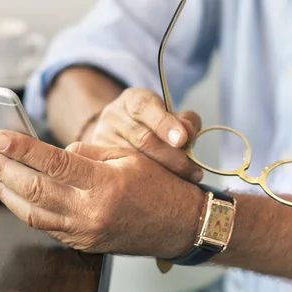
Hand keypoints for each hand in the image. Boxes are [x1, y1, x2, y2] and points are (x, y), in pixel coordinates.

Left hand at [0, 130, 203, 255]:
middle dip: (2, 170)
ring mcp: (84, 232)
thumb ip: (90, 153)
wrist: (181, 225)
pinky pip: (46, 225)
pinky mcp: (83, 243)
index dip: (22, 149)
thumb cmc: (162, 187)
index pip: (54, 162)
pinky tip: (14, 195)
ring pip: (32, 212)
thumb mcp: (130, 158)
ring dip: (5, 192)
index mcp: (105, 185)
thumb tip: (59, 153)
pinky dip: (25, 208)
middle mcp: (90, 212)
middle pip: (34, 189)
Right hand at [83, 88, 202, 182]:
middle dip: (172, 157)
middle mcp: (113, 117)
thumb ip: (184, 120)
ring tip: (186, 182)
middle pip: (143, 139)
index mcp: (133, 100)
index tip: (183, 139)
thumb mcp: (170, 113)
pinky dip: (148, 184)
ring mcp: (102, 140)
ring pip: (134, 160)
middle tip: (193, 171)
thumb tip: (188, 133)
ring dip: (164, 173)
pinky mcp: (98, 162)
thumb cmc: (152, 122)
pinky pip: (124, 175)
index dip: (165, 124)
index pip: (146, 108)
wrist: (118, 129)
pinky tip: (166, 192)